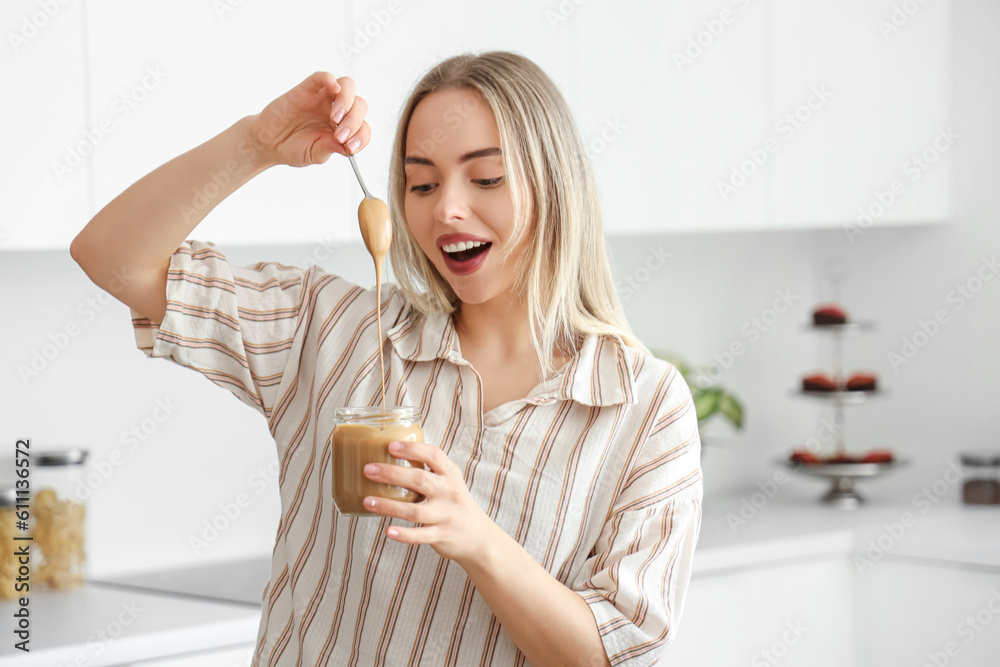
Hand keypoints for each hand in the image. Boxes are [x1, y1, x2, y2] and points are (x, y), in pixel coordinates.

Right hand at [248, 71, 371, 167]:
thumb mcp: (314, 155)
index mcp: (343, 128)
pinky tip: (333, 89)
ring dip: (347, 101)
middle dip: (354, 121)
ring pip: (347, 87)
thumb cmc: (293, 148)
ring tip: (335, 118)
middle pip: (359, 105)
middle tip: (339, 136)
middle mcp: (337, 111)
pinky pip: (322, 77)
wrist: (268, 142)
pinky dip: (330, 80)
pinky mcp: (308, 89)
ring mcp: (323, 98)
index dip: (362, 137)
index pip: (363, 128)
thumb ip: (329, 149)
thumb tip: (346, 147)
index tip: (350, 148)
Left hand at [362, 441, 497, 563]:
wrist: (478, 537)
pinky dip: (403, 534)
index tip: (390, 446)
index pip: (433, 455)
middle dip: (391, 474)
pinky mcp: (441, 535)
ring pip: (414, 510)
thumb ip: (429, 471)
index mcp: (451, 475)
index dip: (412, 449)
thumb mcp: (450, 482)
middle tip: (368, 470)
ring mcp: (446, 515)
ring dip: (388, 505)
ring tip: (367, 501)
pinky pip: (419, 535)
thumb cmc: (456, 504)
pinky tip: (388, 531)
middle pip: (419, 480)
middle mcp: (450, 492)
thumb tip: (392, 455)